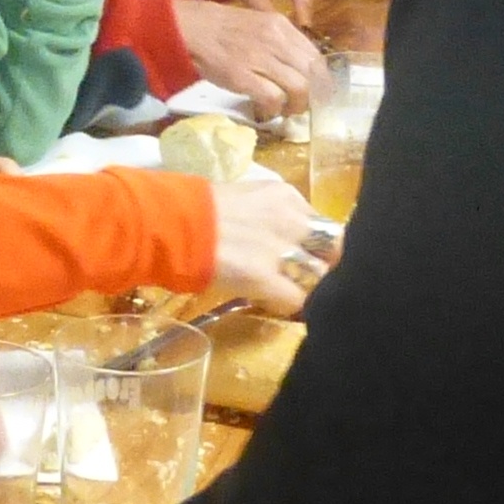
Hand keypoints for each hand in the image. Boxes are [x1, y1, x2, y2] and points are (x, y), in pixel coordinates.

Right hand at [177, 0, 322, 119]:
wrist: (189, 29)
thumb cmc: (221, 29)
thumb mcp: (258, 24)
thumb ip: (280, 42)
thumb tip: (300, 67)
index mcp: (280, 26)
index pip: (316, 56)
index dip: (320, 80)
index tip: (314, 92)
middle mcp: (275, 40)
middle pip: (313, 74)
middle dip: (312, 96)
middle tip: (300, 105)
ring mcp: (259, 58)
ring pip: (299, 88)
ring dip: (296, 106)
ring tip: (285, 110)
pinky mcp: (242, 76)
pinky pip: (273, 98)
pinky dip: (275, 109)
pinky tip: (268, 111)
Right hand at [206, 170, 340, 313]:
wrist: (168, 223)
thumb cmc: (197, 209)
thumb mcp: (246, 198)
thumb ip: (273, 214)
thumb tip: (285, 237)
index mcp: (286, 196)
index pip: (326, 225)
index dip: (323, 248)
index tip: (313, 260)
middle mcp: (290, 218)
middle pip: (335, 249)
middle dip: (328, 268)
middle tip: (312, 282)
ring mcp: (279, 249)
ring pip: (319, 276)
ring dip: (310, 289)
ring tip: (294, 295)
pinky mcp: (264, 277)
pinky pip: (297, 299)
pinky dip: (292, 307)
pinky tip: (277, 305)